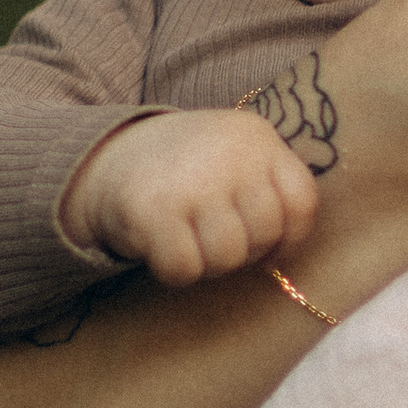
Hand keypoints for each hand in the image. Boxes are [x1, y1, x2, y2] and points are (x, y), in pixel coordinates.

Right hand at [60, 109, 321, 284]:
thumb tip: (289, 250)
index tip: (267, 244)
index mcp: (256, 137)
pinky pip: (186, 269)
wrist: (104, 156)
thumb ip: (267, 188)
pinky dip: (174, 270)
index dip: (290, 236)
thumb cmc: (185, 171)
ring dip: (207, 263)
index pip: (302, 201)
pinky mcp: (153, 209)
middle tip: (212, 237)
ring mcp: (192, 179)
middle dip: (243, 250)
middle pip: (266, 233)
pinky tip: (161, 246)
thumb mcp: (233, 158)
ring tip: (187, 239)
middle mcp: (229, 152)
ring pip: (228, 256)